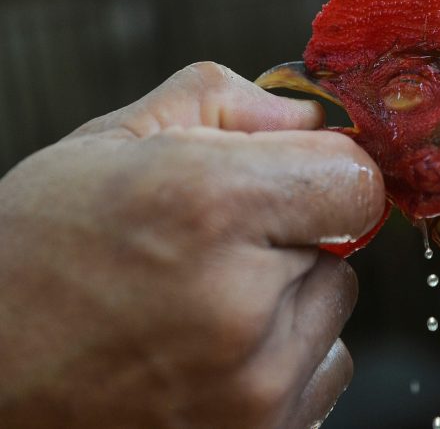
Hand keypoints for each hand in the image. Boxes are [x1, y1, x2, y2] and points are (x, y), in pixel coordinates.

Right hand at [0, 62, 384, 427]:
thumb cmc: (32, 255)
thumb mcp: (112, 141)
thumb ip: (224, 105)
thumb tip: (308, 116)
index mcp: (211, 207)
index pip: (356, 179)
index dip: (326, 169)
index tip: (294, 175)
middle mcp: (240, 302)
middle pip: (348, 243)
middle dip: (294, 232)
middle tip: (213, 245)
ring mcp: (252, 384)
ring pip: (335, 307)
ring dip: (291, 296)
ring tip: (204, 300)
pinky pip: (323, 371)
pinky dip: (285, 355)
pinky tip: (213, 349)